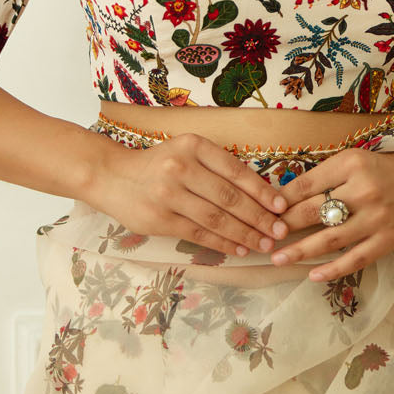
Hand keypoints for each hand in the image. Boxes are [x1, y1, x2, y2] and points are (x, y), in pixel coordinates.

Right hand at [90, 132, 289, 258]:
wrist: (112, 176)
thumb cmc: (158, 165)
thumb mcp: (186, 152)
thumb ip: (216, 167)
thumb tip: (260, 194)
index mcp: (194, 145)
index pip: (236, 171)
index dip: (262, 191)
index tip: (281, 207)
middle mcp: (181, 167)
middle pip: (229, 198)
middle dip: (259, 218)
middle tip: (280, 231)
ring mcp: (168, 194)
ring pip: (216, 219)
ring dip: (244, 234)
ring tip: (264, 244)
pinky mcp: (160, 219)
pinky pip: (199, 234)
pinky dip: (222, 243)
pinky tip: (238, 248)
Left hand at [269, 148, 393, 281]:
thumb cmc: (379, 170)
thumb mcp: (350, 161)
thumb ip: (321, 177)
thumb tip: (282, 198)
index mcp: (351, 164)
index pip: (307, 185)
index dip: (283, 201)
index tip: (265, 213)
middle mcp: (364, 190)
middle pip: (315, 211)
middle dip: (286, 227)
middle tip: (265, 238)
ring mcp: (377, 218)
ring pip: (331, 238)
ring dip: (301, 250)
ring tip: (278, 258)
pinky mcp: (388, 240)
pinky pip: (356, 258)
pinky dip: (333, 269)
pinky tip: (313, 274)